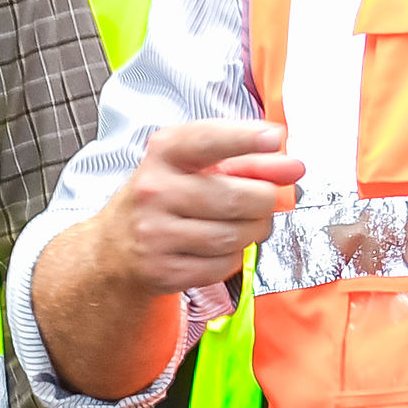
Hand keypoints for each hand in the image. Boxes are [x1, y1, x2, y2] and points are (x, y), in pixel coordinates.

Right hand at [98, 119, 306, 296]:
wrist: (115, 248)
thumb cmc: (165, 198)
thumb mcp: (195, 168)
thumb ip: (246, 162)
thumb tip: (292, 166)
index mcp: (163, 154)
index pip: (206, 140)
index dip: (243, 138)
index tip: (273, 138)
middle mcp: (155, 190)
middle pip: (237, 197)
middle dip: (264, 200)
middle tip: (264, 201)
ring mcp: (156, 233)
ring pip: (235, 236)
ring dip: (254, 231)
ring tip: (246, 224)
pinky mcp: (164, 270)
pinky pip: (224, 265)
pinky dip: (235, 257)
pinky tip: (223, 247)